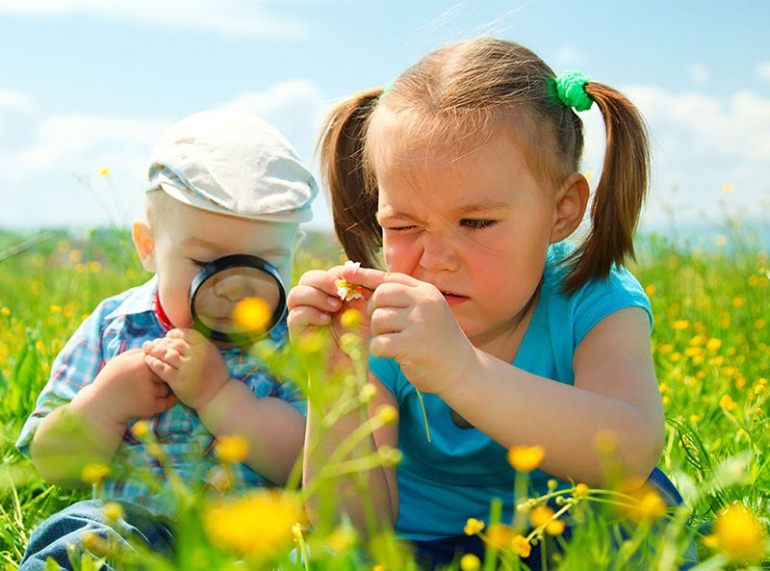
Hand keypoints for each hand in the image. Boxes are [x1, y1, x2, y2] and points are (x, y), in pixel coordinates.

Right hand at [88, 348, 176, 426]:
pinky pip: (169, 401)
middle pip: (167, 371)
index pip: (163, 357)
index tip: (156, 367)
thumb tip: (158, 348)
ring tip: (152, 389)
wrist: (100, 407)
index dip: (161, 362)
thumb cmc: (110, 380)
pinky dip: (169, 399)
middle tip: (156, 378)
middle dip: (164, 374)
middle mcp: (146, 376)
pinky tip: (164, 397)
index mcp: (140, 362)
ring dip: (164, 387)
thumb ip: (138, 353)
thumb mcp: (120, 360)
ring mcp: (149, 392)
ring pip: (168, 386)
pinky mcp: (151, 406)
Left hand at [143, 328, 229, 410]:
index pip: (186, 334)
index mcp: (206, 347)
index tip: (167, 336)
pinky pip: (163, 369)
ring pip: (167, 354)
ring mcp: (188, 368)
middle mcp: (197, 355)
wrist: (218, 396)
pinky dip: (154, 363)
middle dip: (162, 341)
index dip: (174, 334)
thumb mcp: (213, 355)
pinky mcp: (179, 380)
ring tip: (146, 348)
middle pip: (175, 343)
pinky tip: (148, 361)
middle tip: (153, 342)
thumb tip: (182, 336)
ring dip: (155, 350)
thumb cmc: (215, 376)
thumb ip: (200, 345)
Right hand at [287, 266, 372, 370]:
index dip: (339, 273)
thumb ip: (360, 291)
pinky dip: (311, 313)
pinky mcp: (295, 332)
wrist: (348, 368)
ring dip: (316, 296)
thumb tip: (355, 270)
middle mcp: (312, 302)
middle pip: (308, 278)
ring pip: (296, 293)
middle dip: (324, 280)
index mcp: (328, 294)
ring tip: (335, 307)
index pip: (328, 273)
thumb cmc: (356, 340)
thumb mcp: (363, 312)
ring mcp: (301, 316)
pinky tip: (326, 320)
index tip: (354, 281)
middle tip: (340, 291)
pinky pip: (295, 314)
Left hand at [346, 266, 476, 395]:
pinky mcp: (413, 345)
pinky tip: (393, 355)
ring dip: (378, 334)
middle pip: (380, 296)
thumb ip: (402, 299)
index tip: (345, 273)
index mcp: (427, 292)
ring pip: (378, 319)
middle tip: (383, 327)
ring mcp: (420, 322)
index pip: (390, 278)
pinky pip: (379, 343)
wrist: (463, 372)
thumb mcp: (426, 312)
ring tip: (393, 342)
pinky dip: (380, 351)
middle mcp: (425, 302)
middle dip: (373, 312)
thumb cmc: (437, 342)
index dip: (365, 276)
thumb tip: (363, 284)